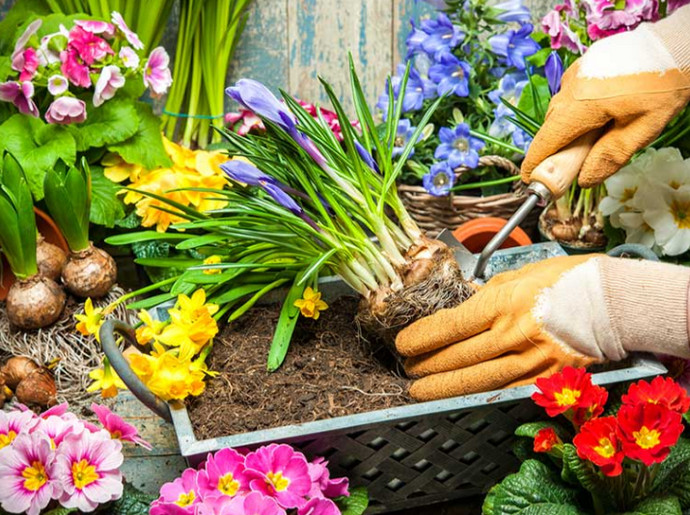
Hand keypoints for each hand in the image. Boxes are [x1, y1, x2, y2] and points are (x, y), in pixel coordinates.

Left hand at [395, 255, 689, 400]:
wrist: (617, 302)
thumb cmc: (568, 279)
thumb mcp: (520, 274)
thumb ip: (488, 294)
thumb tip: (464, 305)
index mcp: (503, 303)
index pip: (450, 326)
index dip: (421, 338)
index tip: (403, 344)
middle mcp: (513, 335)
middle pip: (457, 357)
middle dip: (426, 365)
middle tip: (407, 368)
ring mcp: (531, 361)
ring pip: (477, 381)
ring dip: (444, 387)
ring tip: (420, 390)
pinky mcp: (547, 380)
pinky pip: (505, 392)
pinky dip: (478, 396)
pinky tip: (460, 398)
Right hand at [522, 14, 689, 187]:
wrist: (677, 45)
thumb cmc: (664, 87)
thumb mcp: (642, 130)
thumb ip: (610, 157)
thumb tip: (584, 180)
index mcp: (581, 105)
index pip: (546, 140)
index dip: (535, 161)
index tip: (529, 178)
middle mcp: (571, 87)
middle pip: (552, 125)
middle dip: (555, 147)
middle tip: (569, 166)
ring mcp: (576, 72)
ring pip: (561, 109)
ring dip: (568, 127)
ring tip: (590, 138)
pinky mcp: (584, 64)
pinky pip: (571, 94)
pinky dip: (577, 109)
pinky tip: (599, 114)